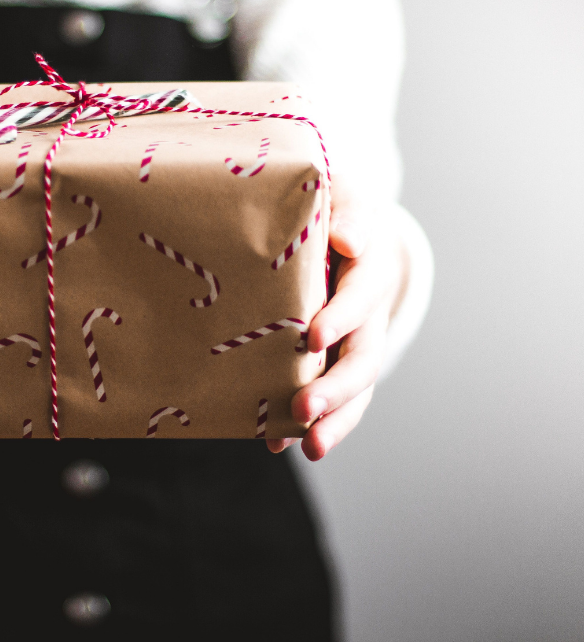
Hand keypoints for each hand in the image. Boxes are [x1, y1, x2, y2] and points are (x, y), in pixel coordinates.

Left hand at [267, 177, 407, 460]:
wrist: (344, 234)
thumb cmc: (332, 211)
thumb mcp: (341, 198)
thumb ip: (345, 214)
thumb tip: (347, 240)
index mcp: (370, 270)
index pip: (360, 296)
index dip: (341, 317)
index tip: (312, 337)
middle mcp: (369, 316)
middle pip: (362, 358)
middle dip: (336, 388)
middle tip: (303, 409)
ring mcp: (355, 345)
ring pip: (354, 390)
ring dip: (334, 420)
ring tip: (310, 448)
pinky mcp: (334, 363)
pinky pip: (331, 400)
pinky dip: (309, 424)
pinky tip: (277, 443)